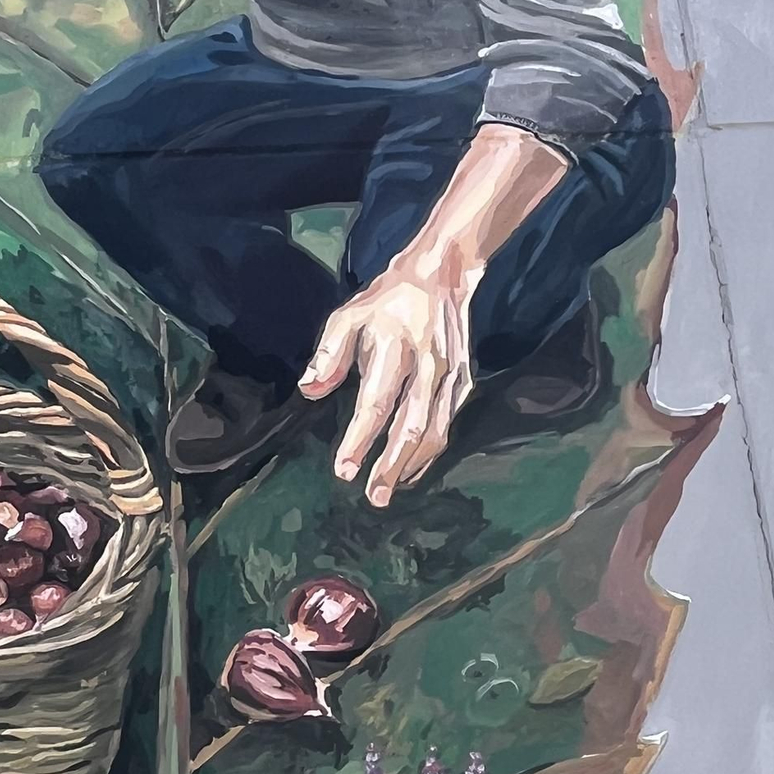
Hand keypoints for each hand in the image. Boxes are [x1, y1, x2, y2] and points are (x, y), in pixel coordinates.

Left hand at [299, 248, 482, 505]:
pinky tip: (409, 469)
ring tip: (388, 490)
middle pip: (411, 425)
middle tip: (374, 497)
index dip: (360, 439)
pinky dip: (429, 452)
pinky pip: (447, 425)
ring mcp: (451, 376)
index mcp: (396, 347)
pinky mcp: (463, 383)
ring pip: (435, 431)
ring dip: (411, 465)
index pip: (377, 402)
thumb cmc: (386, 301)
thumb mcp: (348, 316)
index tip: (344, 470)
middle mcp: (429, 365)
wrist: (442, 276)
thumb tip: (309, 391)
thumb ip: (329, 354)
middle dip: (391, 465)